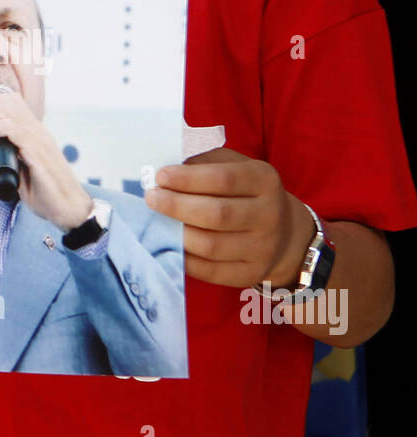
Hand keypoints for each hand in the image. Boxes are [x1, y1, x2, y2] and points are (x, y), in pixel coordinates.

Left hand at [0, 88, 92, 230]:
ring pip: (6, 114)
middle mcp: (38, 133)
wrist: (69, 208)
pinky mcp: (36, 152)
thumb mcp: (24, 173)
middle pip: (8, 105)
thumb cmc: (47, 195)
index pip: (15, 106)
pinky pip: (10, 130)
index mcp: (37, 136)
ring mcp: (38, 140)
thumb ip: (11, 160)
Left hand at [143, 147, 313, 287]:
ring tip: (157, 222)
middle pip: (216, 214)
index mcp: (264, 180)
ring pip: (210, 245)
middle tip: (151, 198)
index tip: (160, 176)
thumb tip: (167, 170)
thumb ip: (204, 163)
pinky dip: (184, 259)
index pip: (223, 179)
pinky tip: (169, 245)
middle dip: (176, 206)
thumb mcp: (234, 166)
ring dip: (176, 234)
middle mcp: (269, 215)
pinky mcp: (251, 273)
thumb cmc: (244, 192)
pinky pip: (210, 271)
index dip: (187, 179)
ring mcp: (262, 248)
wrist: (284, 232)